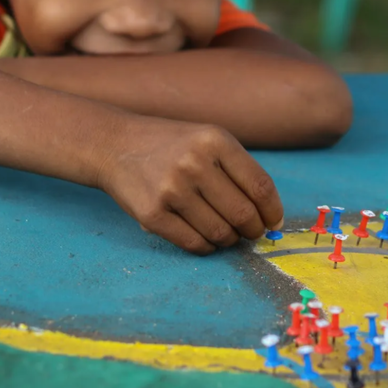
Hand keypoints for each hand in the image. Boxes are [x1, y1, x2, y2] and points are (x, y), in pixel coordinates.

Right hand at [97, 117, 283, 253]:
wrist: (115, 145)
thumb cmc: (172, 146)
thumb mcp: (208, 140)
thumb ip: (239, 170)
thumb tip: (271, 216)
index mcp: (215, 141)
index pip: (260, 187)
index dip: (272, 211)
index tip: (272, 221)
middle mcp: (194, 163)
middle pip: (243, 214)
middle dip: (253, 230)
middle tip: (250, 232)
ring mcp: (171, 190)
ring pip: (220, 233)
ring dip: (229, 240)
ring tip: (225, 233)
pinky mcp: (152, 214)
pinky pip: (194, 244)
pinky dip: (206, 247)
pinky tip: (204, 238)